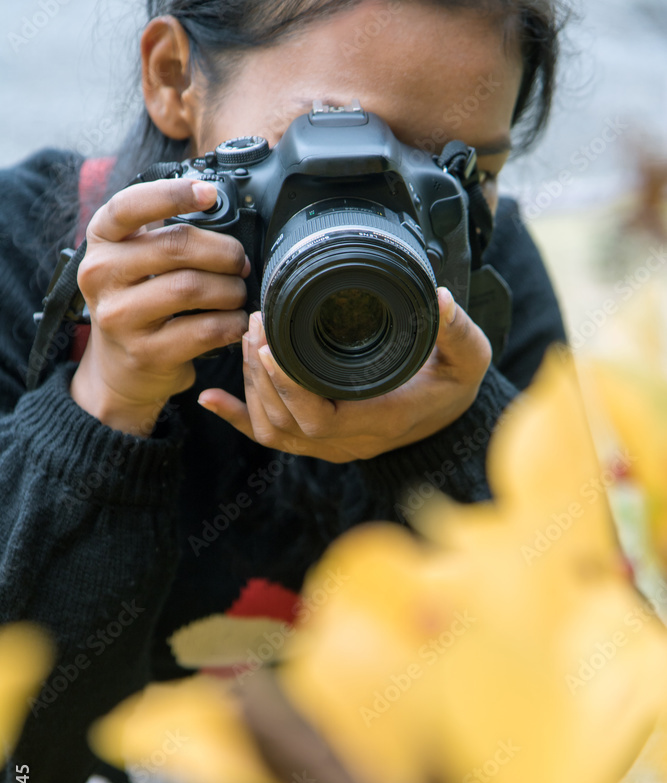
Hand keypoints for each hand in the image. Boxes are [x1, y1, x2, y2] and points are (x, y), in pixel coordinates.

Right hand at [71, 178, 249, 435]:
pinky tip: (236, 321)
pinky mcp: (146, 352)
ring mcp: (120, 317)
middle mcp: (101, 275)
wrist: (121, 367)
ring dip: (231, 289)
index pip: (130, 205)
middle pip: (176, 246)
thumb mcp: (135, 259)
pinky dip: (232, 323)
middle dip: (223, 252)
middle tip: (240, 262)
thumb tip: (218, 205)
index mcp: (101, 240)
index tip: (210, 194)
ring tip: (238, 294)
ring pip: (192, 288)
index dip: (174, 194)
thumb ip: (163, 231)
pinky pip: (204, 329)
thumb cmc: (139, 301)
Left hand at [198, 288, 491, 462]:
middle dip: (262, 374)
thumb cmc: (454, 387)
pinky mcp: (317, 439)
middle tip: (255, 323)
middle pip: (286, 422)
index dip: (288, 386)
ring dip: (252, 387)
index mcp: (380, 420)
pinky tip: (210, 399)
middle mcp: (349, 441)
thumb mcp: (468, 357)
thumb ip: (455, 329)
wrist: (448, 419)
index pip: (320, 417)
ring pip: (273, 429)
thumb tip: (438, 297)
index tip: (269, 343)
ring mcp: (329, 444)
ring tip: (248, 338)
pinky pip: (269, 437)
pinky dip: (236, 419)